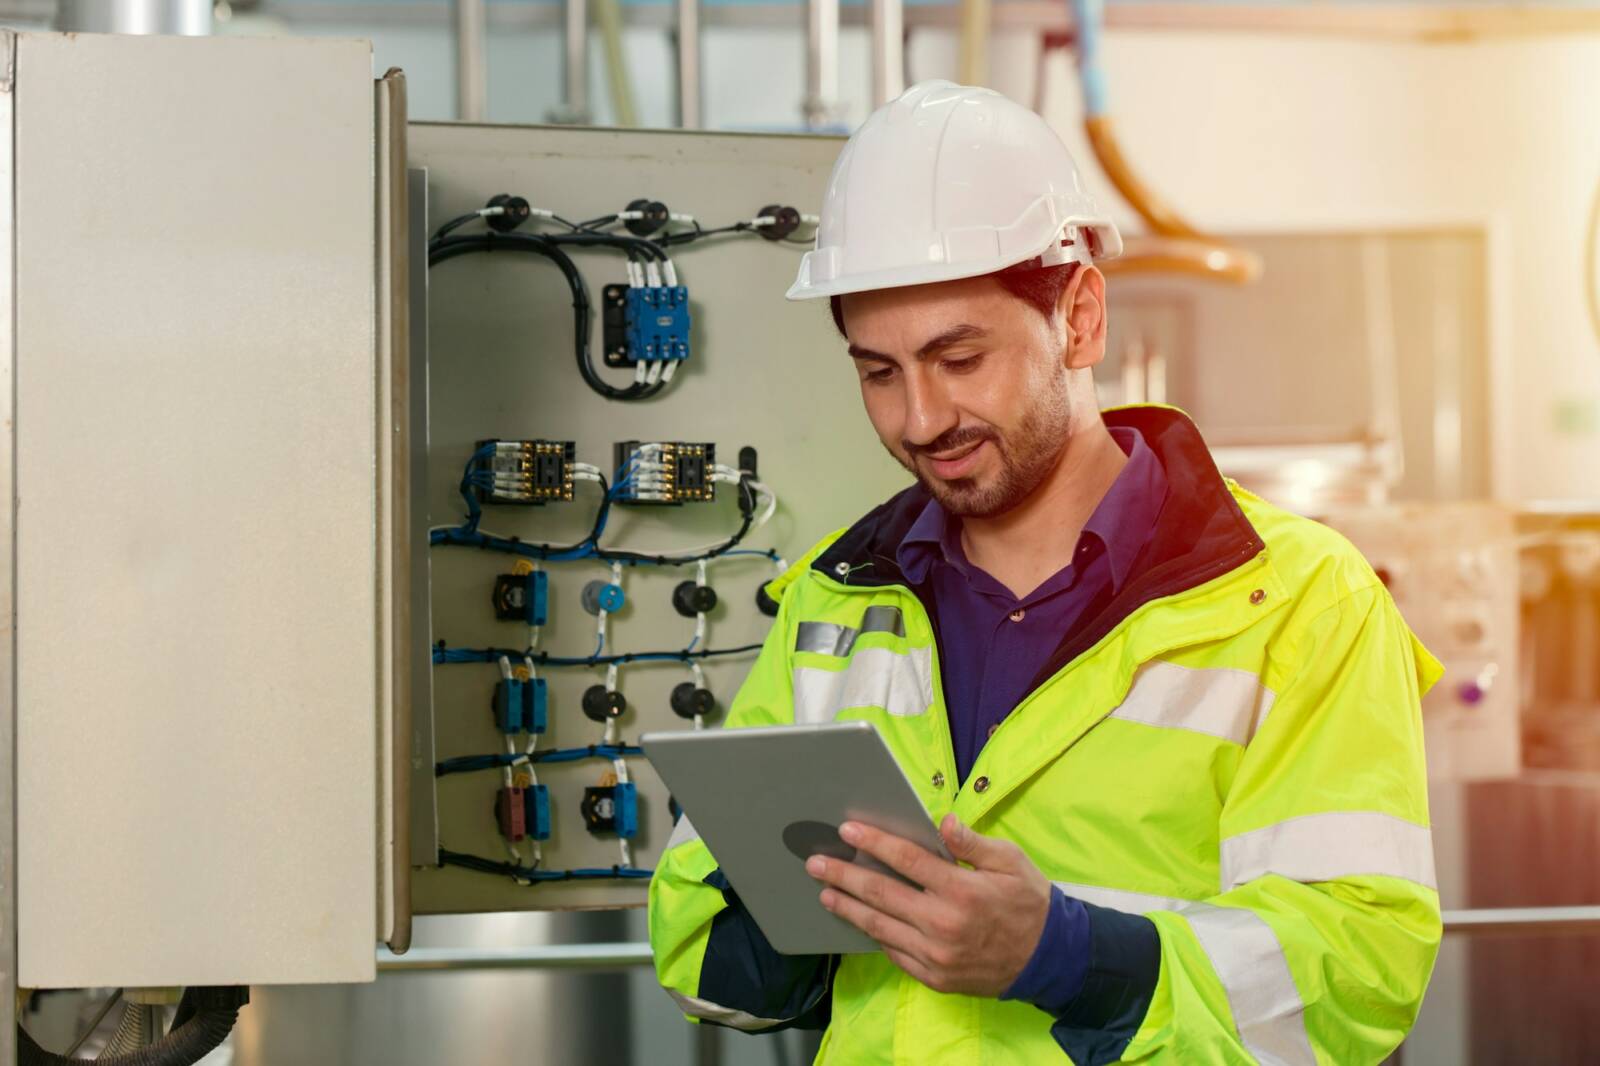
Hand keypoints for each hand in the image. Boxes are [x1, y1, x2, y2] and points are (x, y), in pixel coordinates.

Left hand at [805, 813, 1051, 996]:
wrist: (1049, 959)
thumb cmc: (1029, 902)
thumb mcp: (1011, 861)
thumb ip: (972, 842)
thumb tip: (943, 821)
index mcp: (961, 890)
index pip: (907, 861)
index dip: (874, 843)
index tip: (848, 830)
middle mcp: (943, 924)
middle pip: (881, 894)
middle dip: (844, 875)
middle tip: (816, 863)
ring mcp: (936, 955)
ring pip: (880, 927)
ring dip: (849, 908)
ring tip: (825, 893)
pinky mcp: (935, 977)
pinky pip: (895, 954)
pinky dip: (874, 936)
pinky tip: (859, 921)